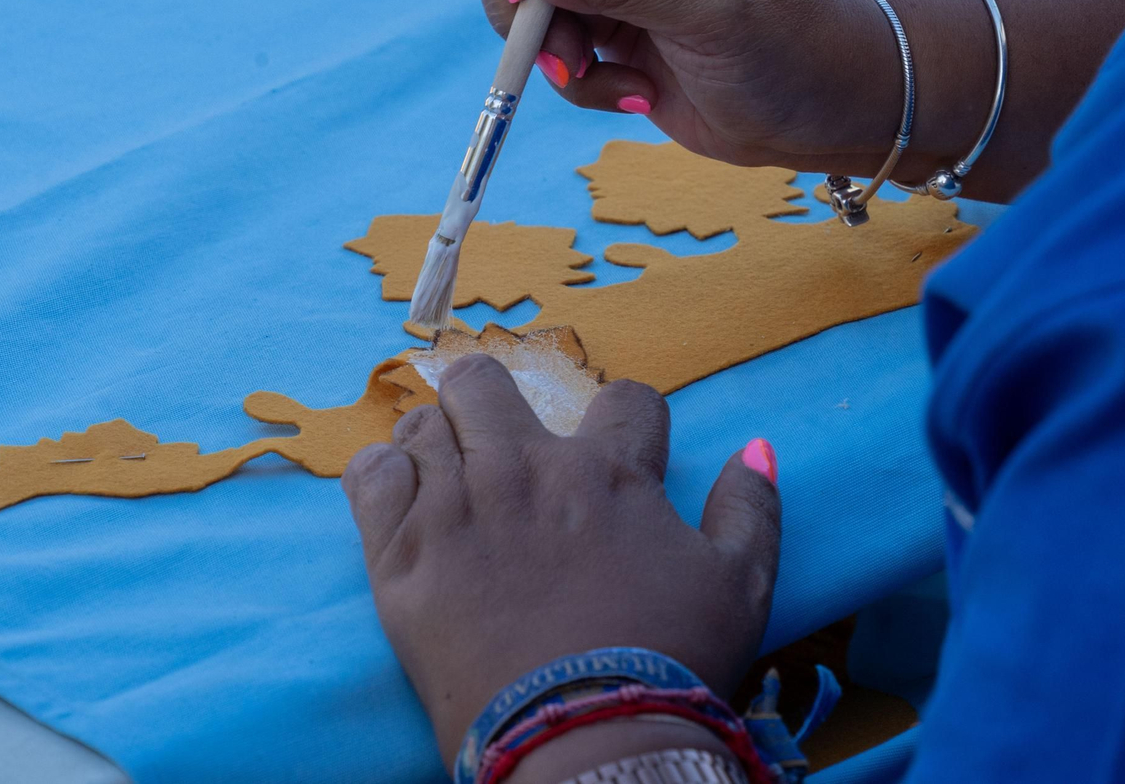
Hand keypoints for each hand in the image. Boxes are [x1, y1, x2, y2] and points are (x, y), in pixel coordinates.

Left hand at [341, 354, 780, 774]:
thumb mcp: (742, 588)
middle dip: (492, 399)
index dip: (625, 420)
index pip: (621, 398)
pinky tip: (401, 500)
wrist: (584, 741)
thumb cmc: (670, 665)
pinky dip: (383, 476)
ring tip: (448, 481)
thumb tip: (755, 447)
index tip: (614, 453)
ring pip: (425, 423)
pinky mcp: (399, 553)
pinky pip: (370, 474)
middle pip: (485, 382)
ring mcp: (455, 506)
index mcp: (609, 472)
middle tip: (496, 443)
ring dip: (437, 442)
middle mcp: (525, 470)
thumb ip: (751, 509)